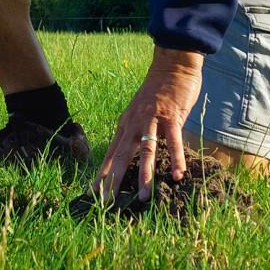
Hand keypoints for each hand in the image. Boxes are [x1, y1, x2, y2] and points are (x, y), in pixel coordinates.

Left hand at [94, 46, 204, 202]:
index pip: (110, 154)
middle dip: (113, 181)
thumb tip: (136, 154)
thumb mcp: (141, 113)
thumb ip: (138, 132)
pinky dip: (175, 158)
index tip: (93, 193)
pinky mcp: (171, 116)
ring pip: (145, 151)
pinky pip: (173, 141)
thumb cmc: (158, 91)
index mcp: (125, 125)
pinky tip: (177, 175)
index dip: (101, 174)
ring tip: (142, 197)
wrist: (172, 66)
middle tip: (107, 203)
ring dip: (144, 175)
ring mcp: (152, 120)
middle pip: (120, 156)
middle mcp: (134, 124)